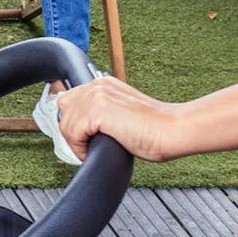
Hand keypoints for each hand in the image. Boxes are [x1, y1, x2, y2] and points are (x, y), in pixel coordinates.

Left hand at [54, 75, 186, 161]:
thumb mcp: (122, 115)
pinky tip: (91, 152)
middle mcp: (98, 85)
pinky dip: (78, 148)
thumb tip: (82, 129)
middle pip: (64, 109)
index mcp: (104, 84)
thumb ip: (103, 114)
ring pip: (66, 122)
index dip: (73, 122)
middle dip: (71, 130)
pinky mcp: (98, 110)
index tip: (82, 140)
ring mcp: (97, 95)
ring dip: (75, 142)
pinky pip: (73, 133)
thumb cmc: (154, 130)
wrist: (173, 130)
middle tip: (85, 147)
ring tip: (90, 151)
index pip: (70, 100)